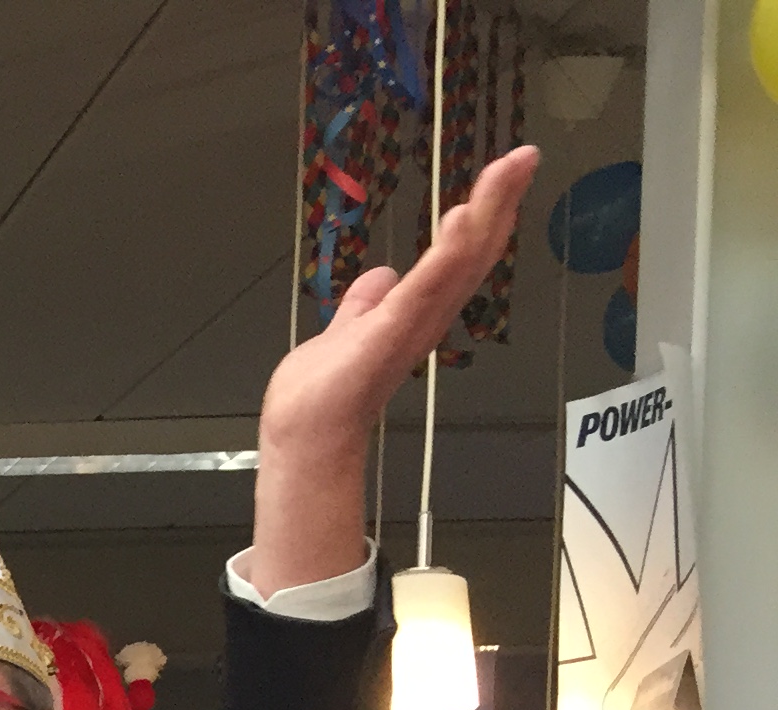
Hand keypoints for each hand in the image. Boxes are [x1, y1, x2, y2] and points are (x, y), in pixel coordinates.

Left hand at [250, 145, 537, 590]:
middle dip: (500, 201)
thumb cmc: (322, 394)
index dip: (486, 213)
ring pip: (459, 259)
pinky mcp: (393, 331)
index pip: (459, 253)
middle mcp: (424, 315)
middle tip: (524, 156)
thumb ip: (363, 304)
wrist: (305, 431)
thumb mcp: (345, 330)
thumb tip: (379, 277)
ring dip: (486, 212)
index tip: (504, 171)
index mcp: (415, 311)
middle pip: (473, 249)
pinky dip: (448, 253)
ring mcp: (412, 323)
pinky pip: (427, 286)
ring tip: (507, 170)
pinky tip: (464, 218)